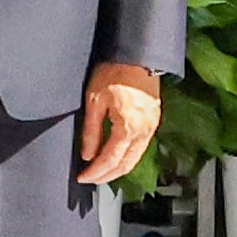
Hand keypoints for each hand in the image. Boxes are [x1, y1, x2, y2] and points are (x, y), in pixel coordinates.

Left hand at [77, 62, 160, 187]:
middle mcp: (143, 131)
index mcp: (128, 127)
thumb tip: (87, 154)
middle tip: (91, 180)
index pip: (109, 160)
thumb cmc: (115, 72)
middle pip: (125, 165)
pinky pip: (140, 148)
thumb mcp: (94, 101)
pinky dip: (128, 157)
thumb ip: (91, 131)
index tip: (83, 177)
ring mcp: (151, 127)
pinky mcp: (153, 121)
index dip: (95, 172)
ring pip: (135, 159)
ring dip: (118, 169)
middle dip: (107, 176)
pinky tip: (117, 157)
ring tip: (102, 173)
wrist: (137, 56)